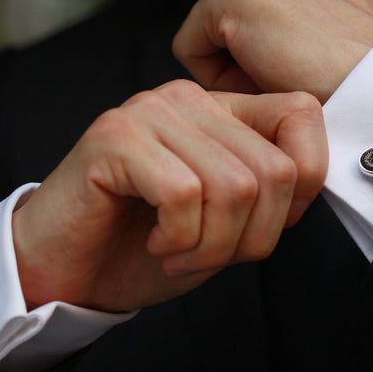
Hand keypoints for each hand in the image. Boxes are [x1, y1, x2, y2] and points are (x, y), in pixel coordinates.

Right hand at [11, 80, 327, 312]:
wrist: (66, 271)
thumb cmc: (143, 246)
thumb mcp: (224, 223)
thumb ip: (264, 195)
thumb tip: (306, 186)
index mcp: (220, 111)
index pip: (301, 115)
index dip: (302, 185)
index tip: (262, 229)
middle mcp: (188, 99)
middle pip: (273, 170)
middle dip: (251, 237)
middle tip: (208, 258)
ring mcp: (149, 112)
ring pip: (234, 186)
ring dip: (213, 245)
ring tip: (179, 255)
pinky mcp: (114, 137)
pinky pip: (184, 194)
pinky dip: (179, 239)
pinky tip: (156, 244)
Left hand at [172, 0, 372, 102]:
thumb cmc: (359, 73)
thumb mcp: (328, 25)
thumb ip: (291, 14)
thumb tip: (252, 40)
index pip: (250, 4)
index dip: (262, 48)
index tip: (296, 66)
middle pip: (223, 14)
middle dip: (243, 51)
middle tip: (288, 74)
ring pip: (206, 30)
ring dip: (232, 61)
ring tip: (279, 72)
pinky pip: (189, 47)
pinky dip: (214, 75)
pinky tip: (260, 74)